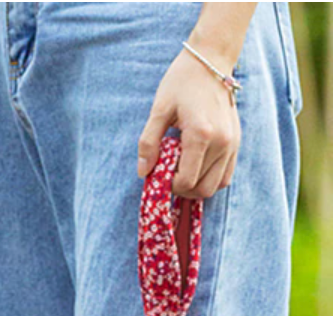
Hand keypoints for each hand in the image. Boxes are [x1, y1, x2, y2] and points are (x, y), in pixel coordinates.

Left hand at [138, 45, 241, 197]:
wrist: (211, 60)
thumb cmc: (181, 82)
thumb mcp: (159, 110)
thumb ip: (148, 142)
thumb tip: (144, 173)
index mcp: (201, 135)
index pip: (186, 181)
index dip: (169, 185)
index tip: (160, 172)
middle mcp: (222, 142)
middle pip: (202, 189)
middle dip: (182, 189)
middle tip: (169, 175)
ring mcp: (233, 143)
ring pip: (215, 186)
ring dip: (196, 186)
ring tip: (182, 170)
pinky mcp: (237, 142)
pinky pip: (226, 175)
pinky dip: (209, 178)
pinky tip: (195, 167)